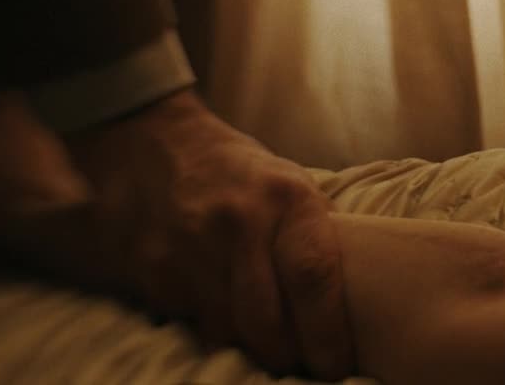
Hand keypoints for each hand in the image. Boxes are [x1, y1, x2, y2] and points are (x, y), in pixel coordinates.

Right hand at [65, 90, 354, 379]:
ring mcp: (189, 247)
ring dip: (248, 345)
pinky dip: (211, 327)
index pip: (312, 277)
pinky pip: (191, 321)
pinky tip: (219, 309)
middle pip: (267, 321)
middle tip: (299, 364)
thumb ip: (314, 234)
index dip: (327, 333)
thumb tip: (352, 298)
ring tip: (263, 340)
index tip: (334, 365)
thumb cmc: (240, 172)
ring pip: (227, 330)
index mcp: (286, 198)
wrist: (154, 141)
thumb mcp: (290, 183)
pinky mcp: (153, 268)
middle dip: (287, 355)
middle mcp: (238, 222)